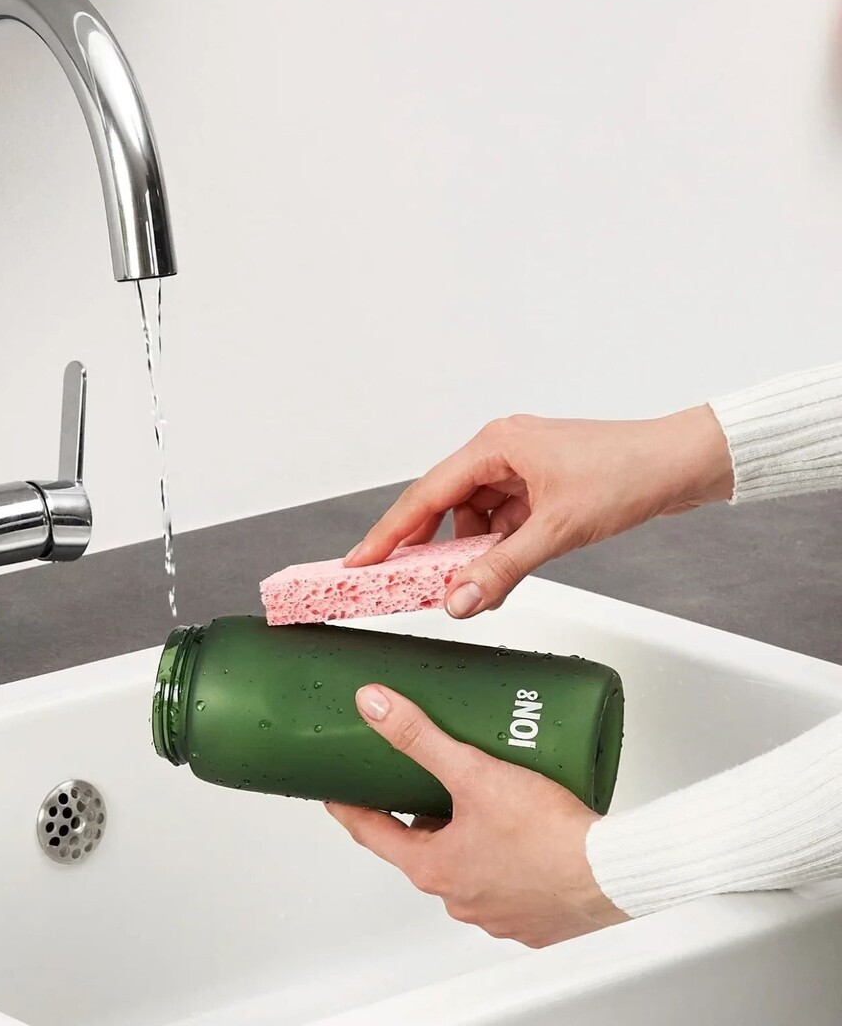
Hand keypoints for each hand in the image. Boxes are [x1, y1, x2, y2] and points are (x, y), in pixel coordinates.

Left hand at [327, 685, 627, 946]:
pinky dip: (503, 855)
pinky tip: (520, 830)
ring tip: (479, 797)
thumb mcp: (473, 771)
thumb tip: (376, 707)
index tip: (338, 795)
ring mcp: (498, 912)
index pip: (373, 834)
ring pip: (466, 865)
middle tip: (421, 781)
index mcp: (435, 868)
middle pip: (422, 848)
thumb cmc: (549, 836)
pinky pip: (505, 881)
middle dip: (419, 813)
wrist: (613, 873)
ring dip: (465, 834)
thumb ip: (420, 736)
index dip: (352, 809)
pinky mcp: (534, 917)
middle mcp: (461, 898)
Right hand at [344, 406, 732, 617]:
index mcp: (495, 444)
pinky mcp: (541, 486)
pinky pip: (503, 521)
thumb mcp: (557, 530)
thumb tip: (458, 600)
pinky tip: (500, 573)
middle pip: (445, 504)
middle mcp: (502, 450)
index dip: (390, 532)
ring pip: (475, 516)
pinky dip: (498, 548)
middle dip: (427, 547)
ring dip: (471, 552)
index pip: (425, 494)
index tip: (361, 560)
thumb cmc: (628, 474)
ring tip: (468, 585)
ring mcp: (522, 468)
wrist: (683, 463)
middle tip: (400, 582)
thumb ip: (502, 568)